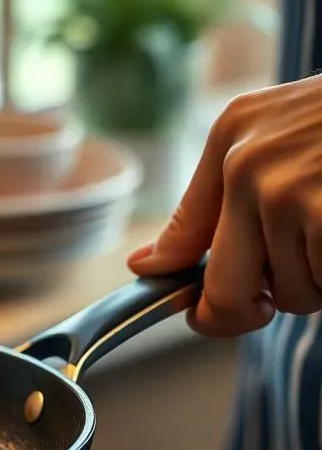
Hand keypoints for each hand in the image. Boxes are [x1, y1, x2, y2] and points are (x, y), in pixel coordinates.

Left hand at [127, 74, 321, 335]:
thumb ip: (208, 204)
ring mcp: (293, 194)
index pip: (182, 240)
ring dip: (318, 283)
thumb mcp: (270, 134)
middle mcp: (249, 166)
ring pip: (291, 293)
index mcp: (230, 140)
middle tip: (283, 294)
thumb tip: (144, 266)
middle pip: (224, 289)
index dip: (192, 294)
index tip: (199, 315)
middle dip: (250, 309)